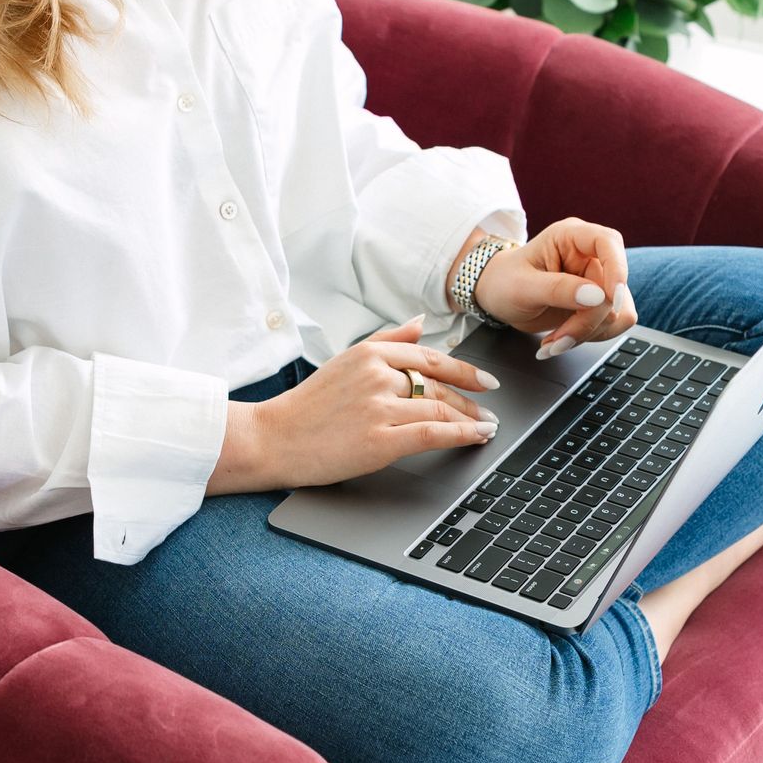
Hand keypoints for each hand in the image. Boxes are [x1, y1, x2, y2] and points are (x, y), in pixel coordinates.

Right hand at [254, 315, 503, 488]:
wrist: (273, 438)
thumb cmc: (308, 405)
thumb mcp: (345, 360)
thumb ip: (387, 340)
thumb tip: (420, 321)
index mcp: (370, 353)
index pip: (429, 357)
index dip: (463, 370)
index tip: (484, 380)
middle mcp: (377, 375)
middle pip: (438, 385)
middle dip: (470, 398)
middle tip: (488, 409)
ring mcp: (379, 407)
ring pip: (440, 407)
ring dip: (471, 418)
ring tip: (485, 426)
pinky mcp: (379, 440)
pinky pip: (432, 433)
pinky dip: (461, 434)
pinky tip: (476, 437)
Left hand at [472, 217, 637, 358]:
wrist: (497, 297)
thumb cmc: (504, 282)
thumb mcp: (522, 287)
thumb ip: (558, 289)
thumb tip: (597, 296)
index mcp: (569, 236)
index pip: (607, 242)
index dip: (617, 269)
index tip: (611, 299)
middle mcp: (588, 255)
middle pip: (612, 288)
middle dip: (587, 320)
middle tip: (558, 339)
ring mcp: (596, 279)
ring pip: (616, 311)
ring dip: (587, 332)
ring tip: (554, 341)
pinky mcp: (599, 302)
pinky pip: (612, 324)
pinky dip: (589, 336)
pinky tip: (563, 338)